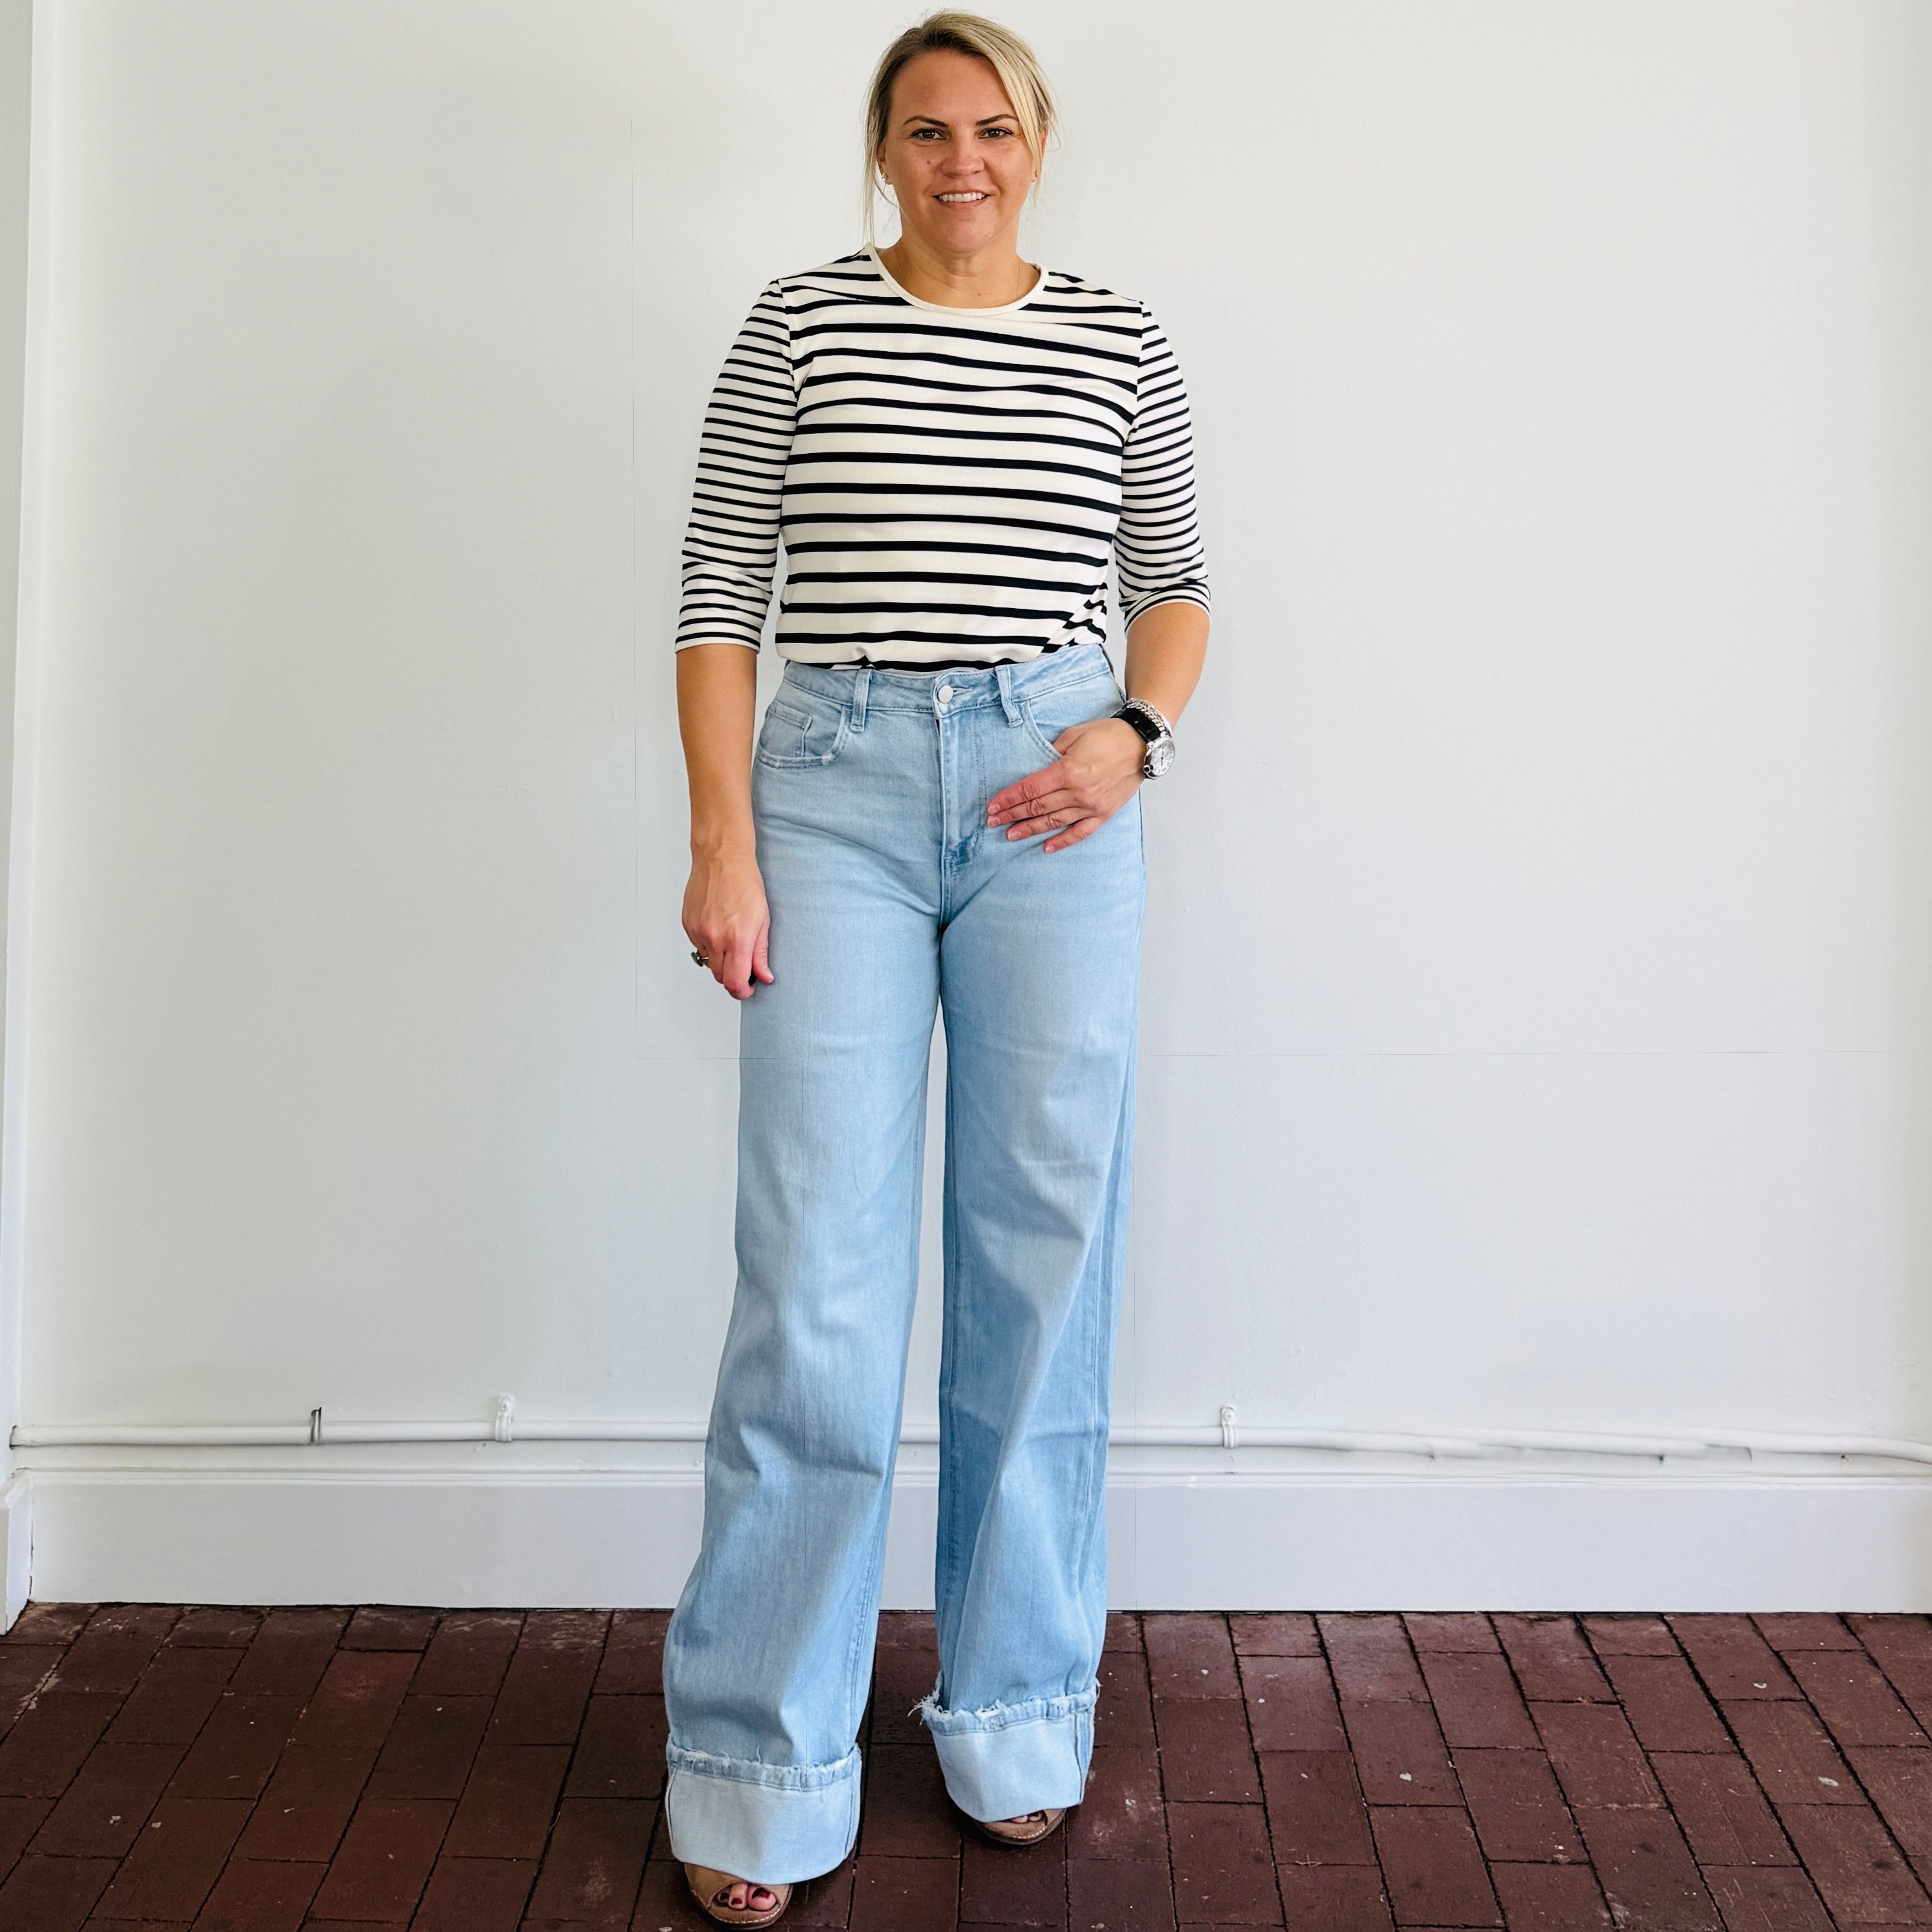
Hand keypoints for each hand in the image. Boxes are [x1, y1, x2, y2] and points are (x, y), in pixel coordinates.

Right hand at [682, 847, 773, 999]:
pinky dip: (709, 945)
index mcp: (737, 938)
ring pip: (709, 962)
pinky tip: (718, 927)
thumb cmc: (744, 882)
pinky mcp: (688, 924)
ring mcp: (698, 931)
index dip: (741, 992)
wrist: (721, 859)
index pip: (734, 982)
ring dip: (720, 960)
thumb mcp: (763, 919)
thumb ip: (761, 953)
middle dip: (733, 977)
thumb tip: (764, 976)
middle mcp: (715, 937)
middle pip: (720, 977)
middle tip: (744, 967)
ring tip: (731, 939)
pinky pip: (698, 946)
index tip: (747, 989)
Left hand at [985, 717, 1145, 853]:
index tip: (992, 807)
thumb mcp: (1073, 735)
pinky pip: (1080, 833)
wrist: (1141, 744)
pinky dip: (1063, 841)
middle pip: (1037, 807)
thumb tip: (1034, 768)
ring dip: (1030, 829)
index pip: (1030, 789)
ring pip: (1054, 822)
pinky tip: (1046, 847)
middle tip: (993, 822)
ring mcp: (1091, 806)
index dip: (1009, 799)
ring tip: (1010, 835)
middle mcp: (1078, 792)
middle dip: (1012, 814)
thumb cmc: (1107, 735)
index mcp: (1068, 771)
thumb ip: (1051, 753)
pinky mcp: (1103, 814)